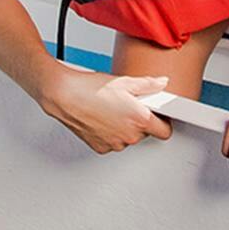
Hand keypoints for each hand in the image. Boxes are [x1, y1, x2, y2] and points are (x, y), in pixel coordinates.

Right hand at [39, 70, 172, 153]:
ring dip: (124, 126)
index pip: (165, 131)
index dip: (163, 121)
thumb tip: (161, 83)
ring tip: (111, 109)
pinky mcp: (101, 147)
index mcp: (140, 119)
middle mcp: (129, 136)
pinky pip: (113, 142)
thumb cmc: (90, 88)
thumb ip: (148, 84)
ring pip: (128, 137)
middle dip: (139, 120)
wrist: (64, 95)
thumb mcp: (124, 81)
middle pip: (145, 132)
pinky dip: (110, 133)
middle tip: (128, 104)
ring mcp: (115, 144)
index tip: (159, 114)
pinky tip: (102, 118)